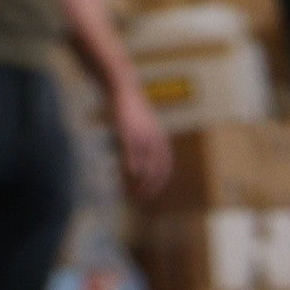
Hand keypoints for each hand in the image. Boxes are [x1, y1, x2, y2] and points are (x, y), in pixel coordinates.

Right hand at [111, 86, 171, 203]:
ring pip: (146, 162)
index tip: (152, 195)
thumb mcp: (141, 129)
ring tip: (134, 194)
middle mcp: (155, 139)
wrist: (124, 89)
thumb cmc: (131, 111)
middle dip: (151, 187)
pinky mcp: (128, 129)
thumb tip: (139, 160)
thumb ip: (143, 144)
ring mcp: (142, 134)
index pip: (165, 166)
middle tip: (141, 200)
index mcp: (160, 140)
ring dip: (142, 180)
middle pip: (158, 168)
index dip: (160, 182)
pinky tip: (132, 174)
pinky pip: (133, 149)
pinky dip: (134, 163)